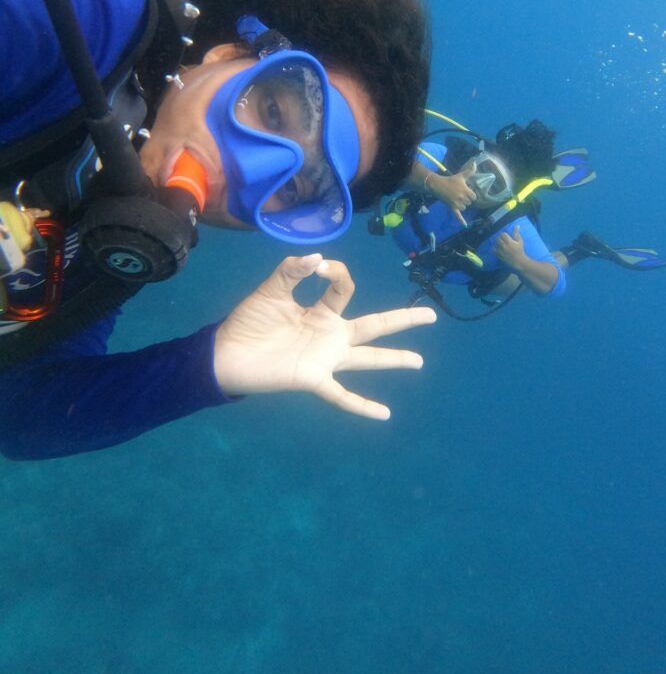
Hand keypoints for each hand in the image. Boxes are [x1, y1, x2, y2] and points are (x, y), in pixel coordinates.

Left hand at [214, 254, 436, 419]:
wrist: (226, 354)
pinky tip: (384, 415)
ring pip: (368, 358)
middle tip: (431, 316)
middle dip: (403, 320)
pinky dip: (362, 406)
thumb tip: (319, 258)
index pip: (345, 288)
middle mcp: (331, 334)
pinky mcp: (314, 378)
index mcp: (321, 311)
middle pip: (375, 325)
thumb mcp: (270, 290)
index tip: (317, 266)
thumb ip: (292, 271)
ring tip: (418, 361)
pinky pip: (342, 395)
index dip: (336, 273)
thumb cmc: (248, 322)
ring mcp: (326, 358)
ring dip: (394, 359)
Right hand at [427, 160, 476, 225]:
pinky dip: (461, 221)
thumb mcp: (461, 175)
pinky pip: (458, 215)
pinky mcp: (452, 208)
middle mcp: (463, 198)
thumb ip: (470, 171)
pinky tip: (465, 226)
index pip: (474, 197)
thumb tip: (476, 164)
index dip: (471, 195)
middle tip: (460, 194)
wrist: (438, 185)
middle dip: (466, 199)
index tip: (466, 191)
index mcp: (466, 191)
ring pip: (465, 208)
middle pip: (469, 203)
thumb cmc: (450, 180)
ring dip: (462, 205)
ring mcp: (457, 204)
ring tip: (456, 198)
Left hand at [494, 227, 526, 267]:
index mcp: (509, 242)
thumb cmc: (520, 250)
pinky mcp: (499, 255)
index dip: (504, 235)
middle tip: (504, 241)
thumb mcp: (520, 241)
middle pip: (498, 238)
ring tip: (501, 245)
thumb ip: (517, 233)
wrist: (519, 261)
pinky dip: (495, 249)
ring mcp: (500, 251)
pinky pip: (493, 250)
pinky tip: (498, 249)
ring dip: (498, 243)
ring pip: (495, 244)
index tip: (507, 237)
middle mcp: (504, 246)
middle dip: (501, 239)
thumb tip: (517, 226)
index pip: (503, 234)